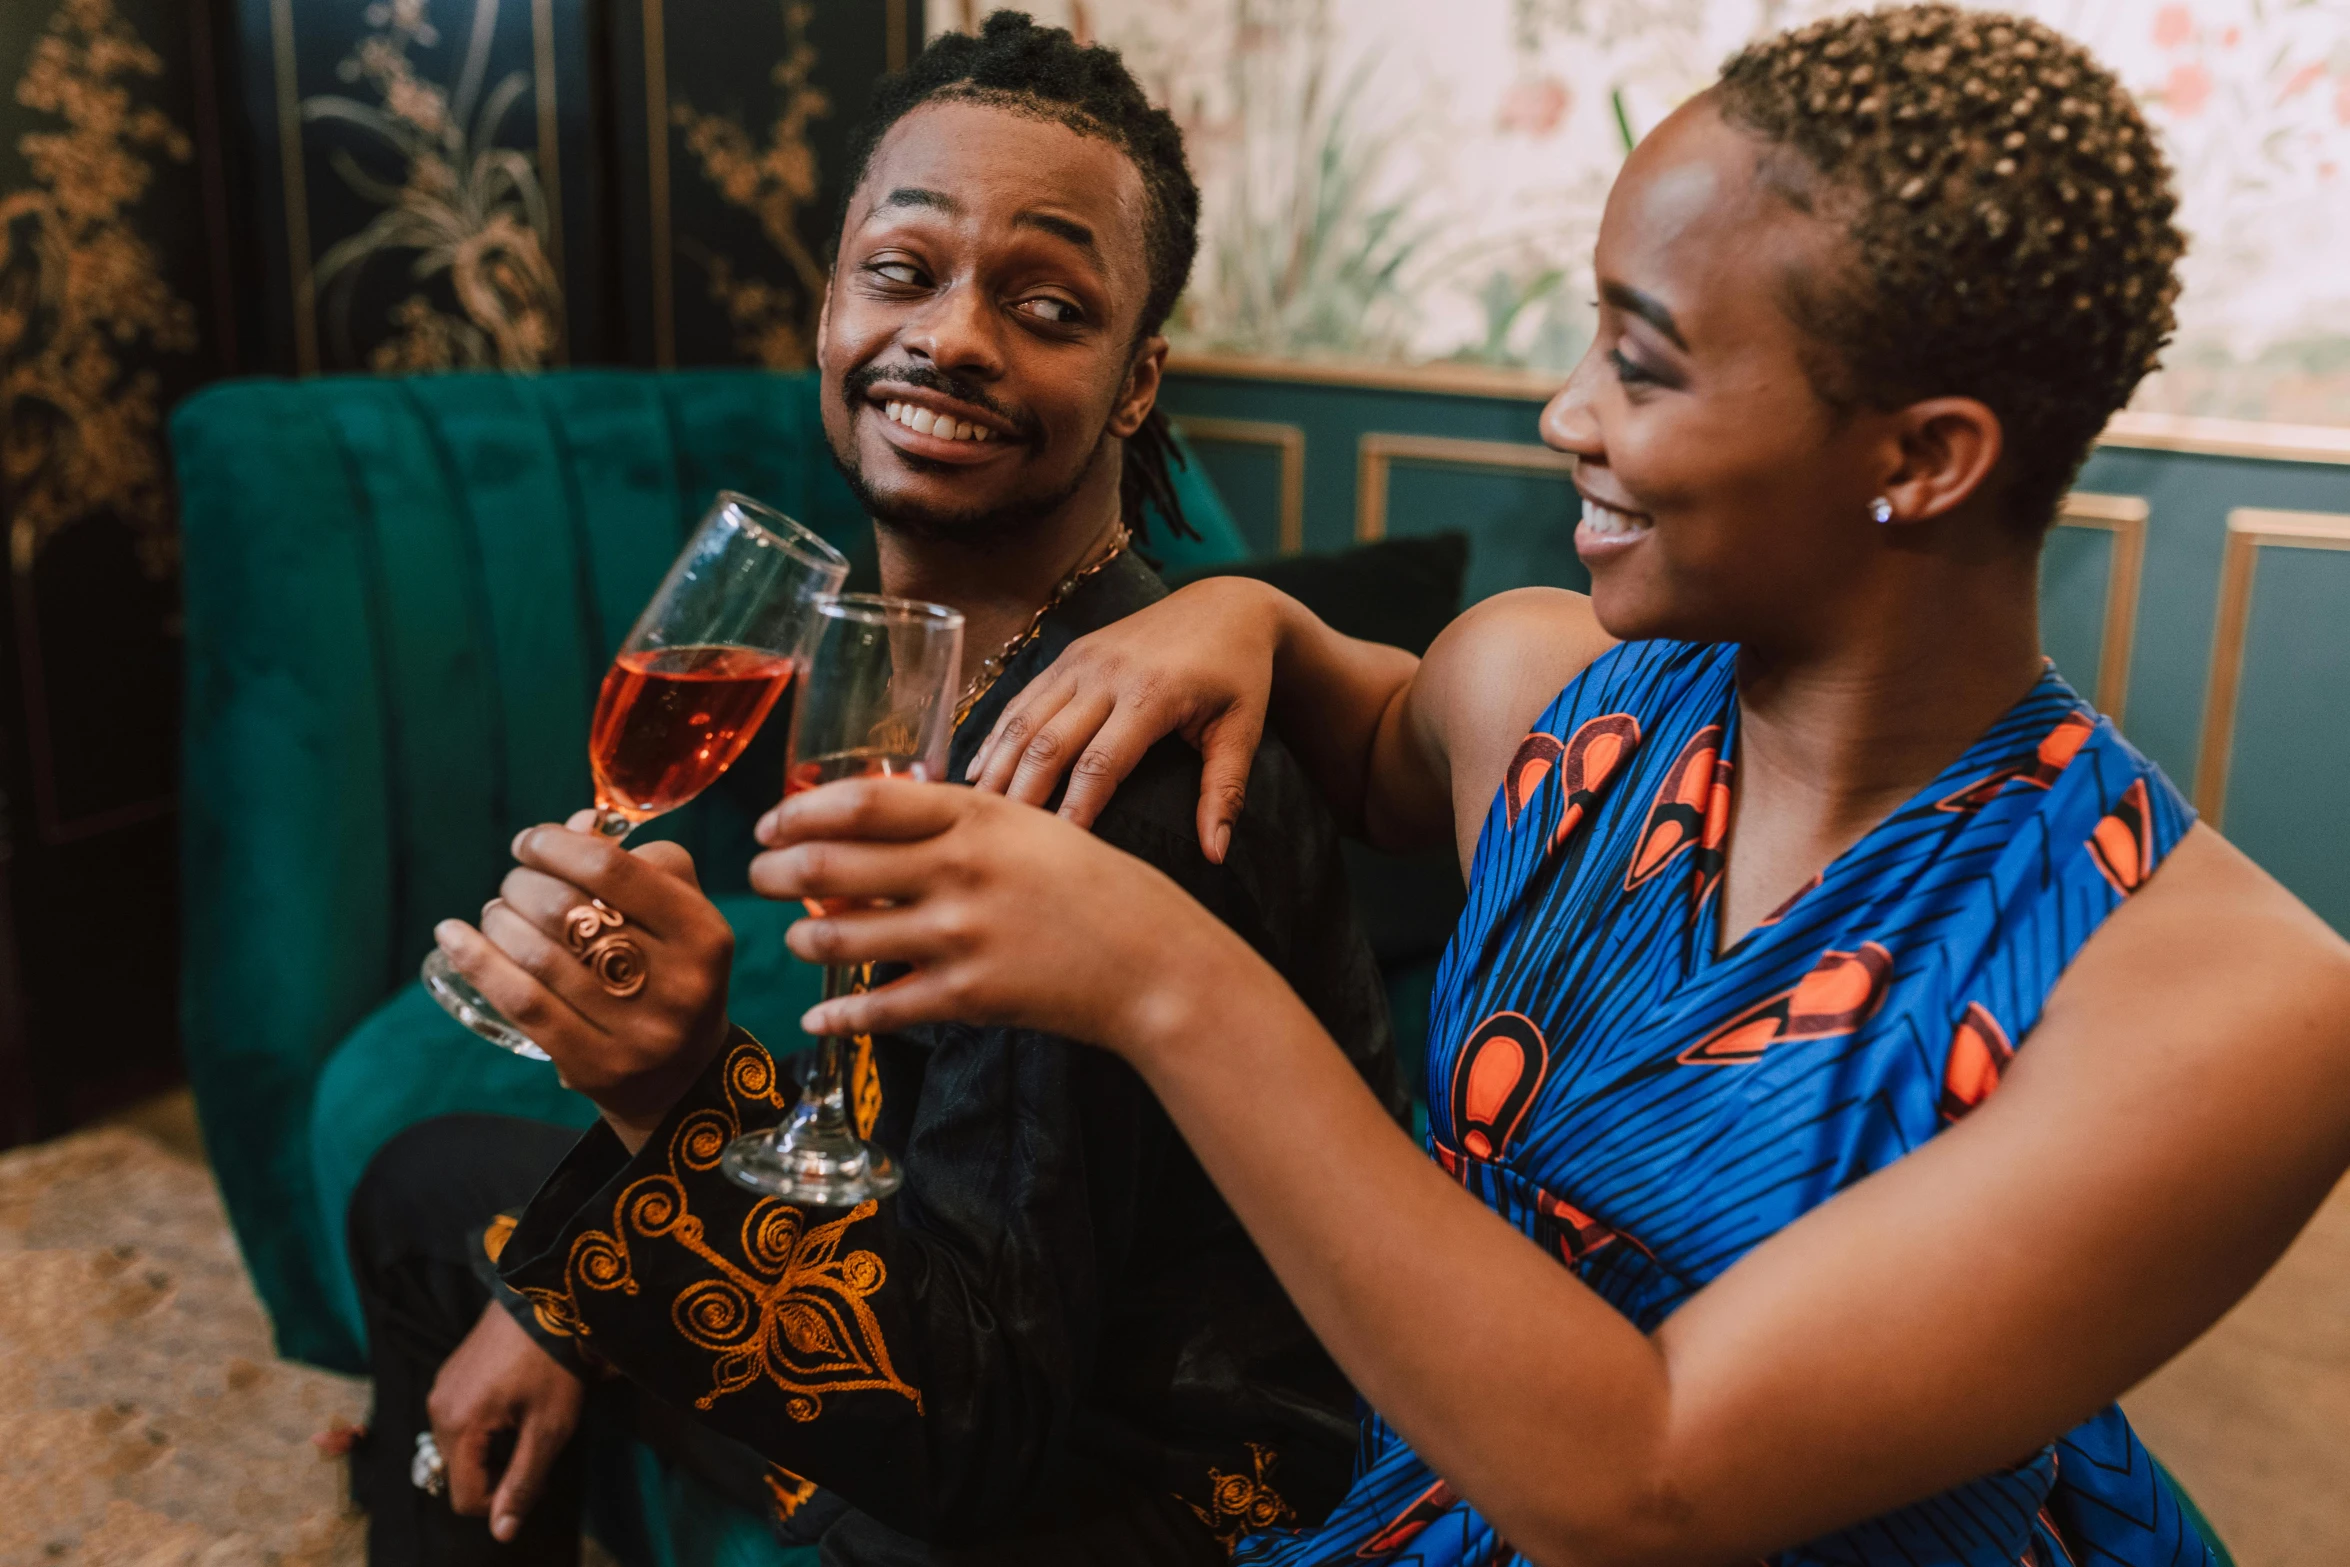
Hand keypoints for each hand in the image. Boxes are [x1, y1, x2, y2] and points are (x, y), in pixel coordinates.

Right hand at [427, 1303, 584, 1542]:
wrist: (547, 1297)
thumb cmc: (554, 1365)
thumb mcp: (549, 1428)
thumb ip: (523, 1482)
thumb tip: (502, 1533)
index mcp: (458, 1427)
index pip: (465, 1498)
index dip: (502, 1500)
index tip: (536, 1472)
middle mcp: (438, 1410)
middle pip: (460, 1473)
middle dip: (496, 1472)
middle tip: (535, 1441)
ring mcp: (440, 1388)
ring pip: (459, 1448)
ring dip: (491, 1448)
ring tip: (526, 1418)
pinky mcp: (450, 1373)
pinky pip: (459, 1419)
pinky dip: (483, 1425)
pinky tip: (513, 1401)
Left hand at [432, 811, 734, 1151]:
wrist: (685, 1077)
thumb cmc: (671, 973)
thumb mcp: (681, 915)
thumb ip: (638, 863)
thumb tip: (573, 827)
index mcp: (703, 934)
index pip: (614, 870)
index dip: (557, 846)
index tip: (531, 842)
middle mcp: (677, 984)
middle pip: (569, 911)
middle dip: (523, 884)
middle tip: (514, 884)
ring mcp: (636, 1031)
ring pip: (539, 957)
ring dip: (499, 921)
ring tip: (496, 912)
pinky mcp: (595, 1065)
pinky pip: (522, 1003)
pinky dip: (477, 962)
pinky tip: (453, 937)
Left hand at [751, 779, 1266, 1056]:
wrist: (1155, 961)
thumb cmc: (1094, 886)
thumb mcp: (1030, 826)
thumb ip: (959, 818)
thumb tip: (882, 811)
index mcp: (976, 816)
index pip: (861, 800)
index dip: (800, 811)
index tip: (770, 823)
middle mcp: (960, 870)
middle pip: (834, 863)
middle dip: (778, 873)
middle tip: (759, 877)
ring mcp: (960, 935)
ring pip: (843, 936)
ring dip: (803, 939)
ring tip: (794, 937)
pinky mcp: (968, 996)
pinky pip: (880, 1007)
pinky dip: (839, 1014)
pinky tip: (817, 1015)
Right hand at [964, 576, 1285, 861]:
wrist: (1225, 605)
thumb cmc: (1238, 676)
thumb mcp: (1242, 731)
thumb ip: (1225, 792)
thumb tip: (1214, 856)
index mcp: (1151, 694)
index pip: (1100, 764)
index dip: (1074, 811)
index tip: (1057, 853)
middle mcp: (1107, 674)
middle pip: (1048, 743)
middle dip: (1021, 796)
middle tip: (998, 845)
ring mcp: (1082, 660)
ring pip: (1024, 720)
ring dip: (996, 768)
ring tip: (974, 814)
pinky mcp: (1069, 655)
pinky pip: (1023, 699)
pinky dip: (996, 736)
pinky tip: (977, 772)